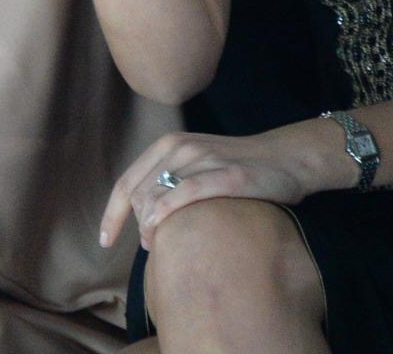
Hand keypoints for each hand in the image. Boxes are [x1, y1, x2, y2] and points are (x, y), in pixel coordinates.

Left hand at [99, 122, 350, 250]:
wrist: (287, 158)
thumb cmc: (239, 169)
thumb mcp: (197, 166)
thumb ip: (170, 182)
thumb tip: (143, 216)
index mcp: (169, 146)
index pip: (127, 183)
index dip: (111, 214)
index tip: (104, 241)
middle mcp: (181, 148)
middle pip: (138, 193)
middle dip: (133, 224)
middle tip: (147, 247)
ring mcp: (204, 160)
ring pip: (158, 194)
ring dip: (149, 225)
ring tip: (157, 246)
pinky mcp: (229, 175)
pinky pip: (187, 193)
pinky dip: (167, 212)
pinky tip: (163, 230)